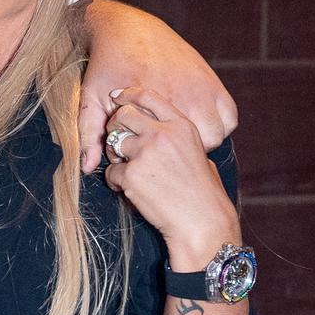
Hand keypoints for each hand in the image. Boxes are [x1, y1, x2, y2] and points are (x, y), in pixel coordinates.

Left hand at [78, 0, 236, 170]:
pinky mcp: (211, 79)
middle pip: (202, 144)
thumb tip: (87, 169)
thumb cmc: (107, 68)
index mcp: (154, 107)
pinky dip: (221, 122)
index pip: (169, 150)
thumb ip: (90, 135)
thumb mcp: (92, 100)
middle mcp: (181, 96)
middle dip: (187, 151)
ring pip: (219, 131)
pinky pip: (229, 114)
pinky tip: (200, 123)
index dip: (162, 159)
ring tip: (185, 137)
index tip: (152, 154)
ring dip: (206, 138)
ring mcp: (201, 87)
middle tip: (170, 147)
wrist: (127, 30)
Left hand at [100, 90, 242, 268]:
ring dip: (114, 154)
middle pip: (124, 114)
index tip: (118, 98)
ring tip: (129, 170)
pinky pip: (111, 171)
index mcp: (181, 125)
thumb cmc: (203, 192)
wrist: (201, 220)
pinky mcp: (132, 174)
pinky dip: (116, 181)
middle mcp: (163, 134)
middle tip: (117, 138)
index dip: (129, 95)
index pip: (149, 97)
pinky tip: (130, 189)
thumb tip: (163, 133)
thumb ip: (178, 139)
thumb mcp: (198, 154)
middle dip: (115, 124)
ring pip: (114, 141)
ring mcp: (146, 153)